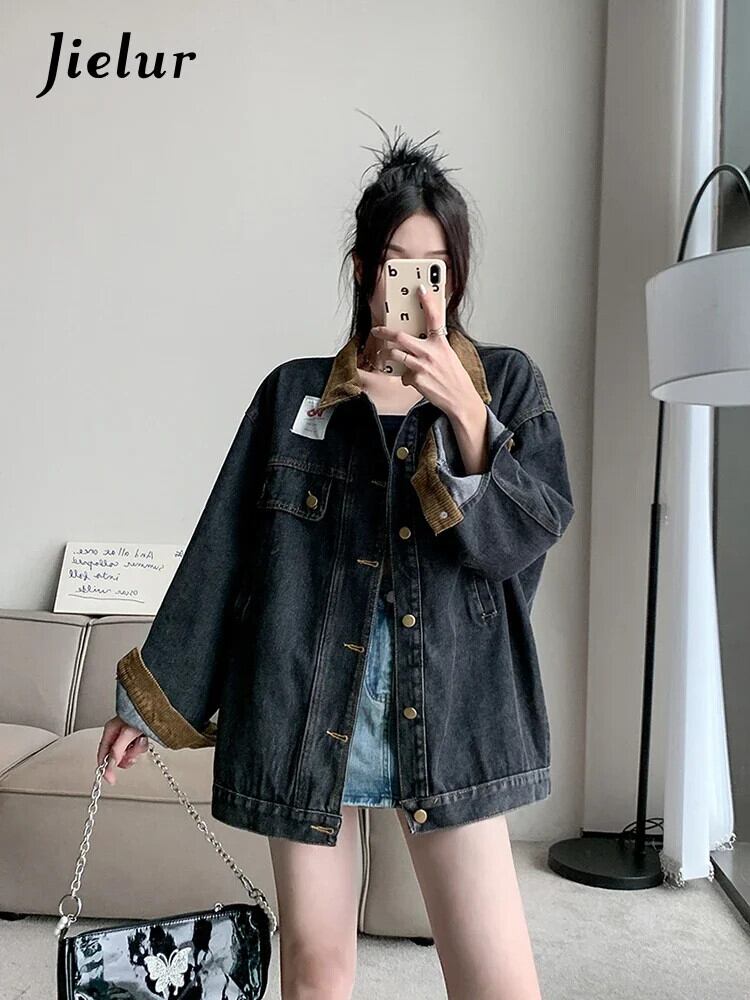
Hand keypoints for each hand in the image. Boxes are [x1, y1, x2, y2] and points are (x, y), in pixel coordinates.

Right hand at [97, 715, 149, 784]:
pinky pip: (136, 750)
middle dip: (125, 757)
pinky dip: (141, 748)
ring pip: (127, 754)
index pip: (102, 754)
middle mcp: (117, 734)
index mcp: (110, 731)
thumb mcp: (127, 732)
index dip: (105, 768)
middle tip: (132, 754)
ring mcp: (127, 737)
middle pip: (115, 756)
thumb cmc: (140, 713)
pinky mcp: (137, 738)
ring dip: (135, 752)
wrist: (157, 708)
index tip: (111, 779)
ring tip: (140, 741)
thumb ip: (117, 748)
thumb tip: (112, 762)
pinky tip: (144, 740)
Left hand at [370, 283, 482, 422]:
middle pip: (400, 337)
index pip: (434, 317)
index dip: (427, 301)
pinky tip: (414, 381)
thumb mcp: (448, 355)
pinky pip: (403, 375)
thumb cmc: (454, 377)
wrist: (460, 399)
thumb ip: (434, 345)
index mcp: (441, 343)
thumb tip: (418, 339)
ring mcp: (422, 366)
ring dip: (389, 356)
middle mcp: (431, 352)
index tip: (421, 288)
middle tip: (377, 330)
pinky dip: (405, 378)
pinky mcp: (417, 380)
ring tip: (389, 356)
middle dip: (384, 332)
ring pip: (395, 355)